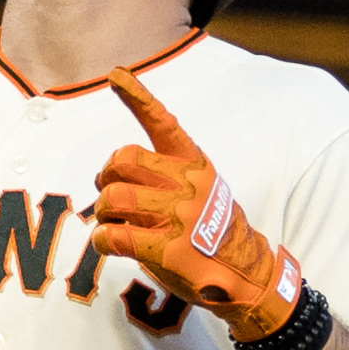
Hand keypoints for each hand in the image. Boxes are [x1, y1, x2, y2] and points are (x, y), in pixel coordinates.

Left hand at [92, 69, 305, 342]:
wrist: (245, 274)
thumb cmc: (214, 233)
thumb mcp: (203, 191)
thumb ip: (169, 177)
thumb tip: (119, 179)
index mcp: (195, 165)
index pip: (163, 122)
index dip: (137, 97)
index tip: (115, 75)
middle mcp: (186, 184)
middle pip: (122, 161)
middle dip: (106, 177)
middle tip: (109, 196)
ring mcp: (176, 216)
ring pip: (114, 197)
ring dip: (104, 212)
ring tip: (112, 223)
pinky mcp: (164, 248)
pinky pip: (113, 234)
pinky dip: (102, 240)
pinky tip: (109, 244)